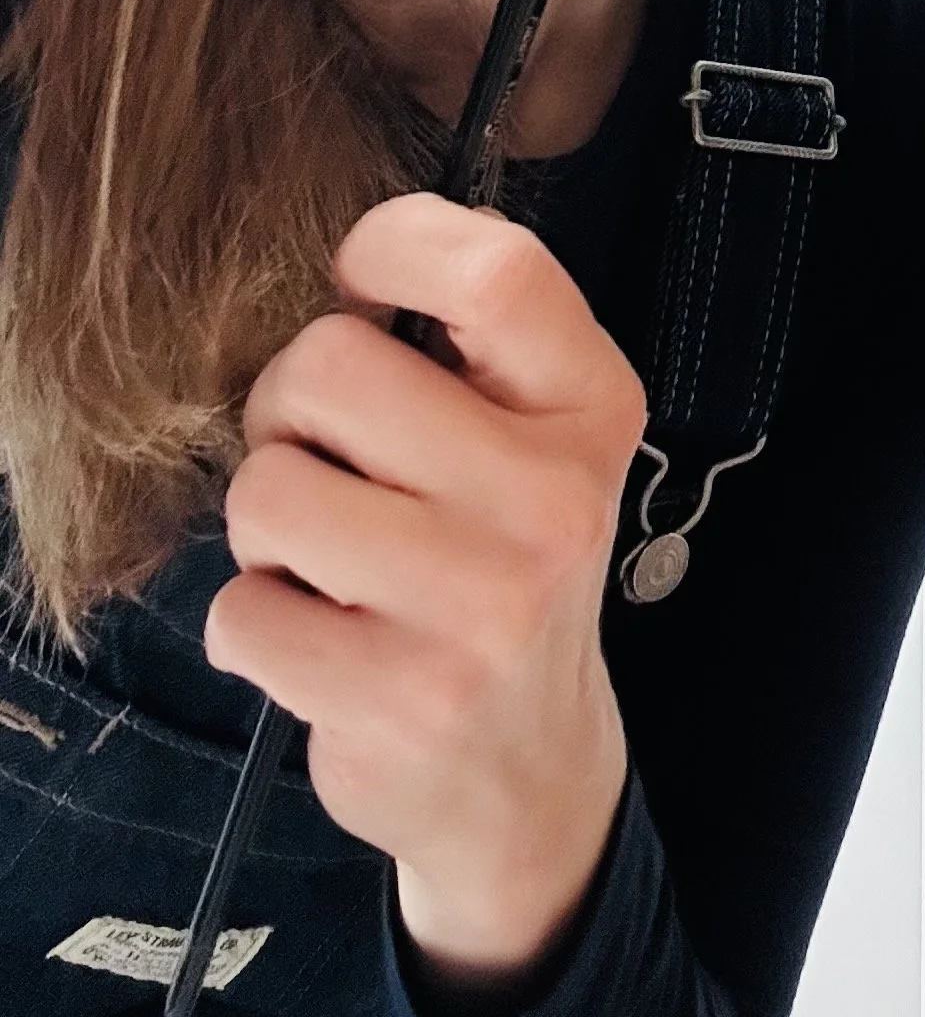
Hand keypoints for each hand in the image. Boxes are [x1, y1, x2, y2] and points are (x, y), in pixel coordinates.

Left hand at [209, 194, 647, 1002]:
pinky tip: (319, 641)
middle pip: (332, 365)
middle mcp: (552, 499)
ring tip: (324, 562)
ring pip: (268, 487)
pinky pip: (241, 611)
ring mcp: (481, 604)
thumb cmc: (497, 564)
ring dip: (266, 526)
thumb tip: (334, 275)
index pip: (495, 272)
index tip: (359, 286)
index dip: (394, 248)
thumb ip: (464, 347)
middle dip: (290, 409)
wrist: (523, 768)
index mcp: (591, 410)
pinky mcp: (400, 697)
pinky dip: (254, 624)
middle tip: (325, 461)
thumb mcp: (531, 440)